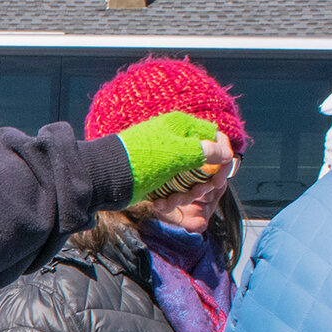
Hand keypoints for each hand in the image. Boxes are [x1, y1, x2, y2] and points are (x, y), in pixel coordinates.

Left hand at [113, 111, 227, 204]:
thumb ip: (205, 151)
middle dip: (203, 182)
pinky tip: (158, 204)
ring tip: (171, 200)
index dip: (222, 155)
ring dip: (185, 194)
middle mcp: (175, 142)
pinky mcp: (155, 179)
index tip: (221, 175)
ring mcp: (165, 162)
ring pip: (190, 181)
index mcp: (182, 127)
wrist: (104, 177)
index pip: (215, 136)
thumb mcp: (177, 153)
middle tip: (196, 192)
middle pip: (205, 163)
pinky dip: (169, 200)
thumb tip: (227, 153)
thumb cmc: (141, 159)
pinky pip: (172, 190)